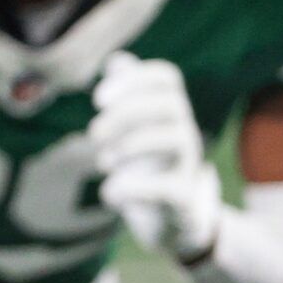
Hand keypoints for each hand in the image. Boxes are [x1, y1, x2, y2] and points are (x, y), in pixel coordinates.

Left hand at [91, 51, 223, 262]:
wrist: (169, 221)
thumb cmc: (145, 167)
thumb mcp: (132, 131)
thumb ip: (126, 95)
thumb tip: (116, 61)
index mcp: (170, 111)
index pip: (166, 77)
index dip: (132, 80)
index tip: (97, 100)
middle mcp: (185, 132)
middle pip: (169, 103)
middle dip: (125, 114)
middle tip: (93, 134)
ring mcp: (189, 165)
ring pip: (175, 137)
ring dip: (130, 145)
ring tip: (104, 162)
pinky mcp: (185, 200)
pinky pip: (168, 188)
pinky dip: (133, 188)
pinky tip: (110, 193)